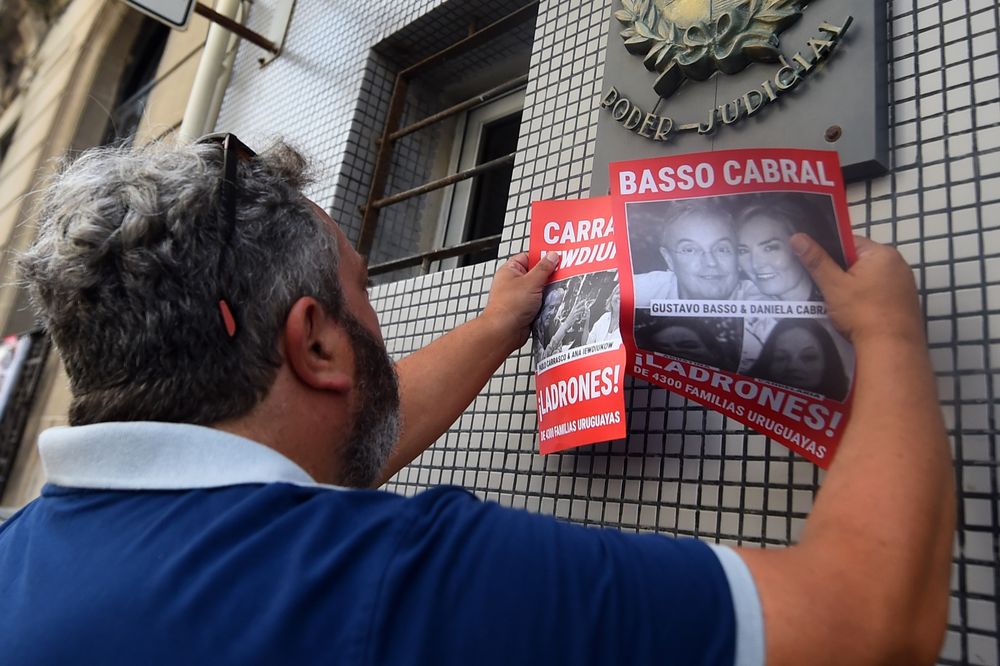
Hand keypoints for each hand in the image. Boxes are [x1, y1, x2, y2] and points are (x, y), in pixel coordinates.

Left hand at [482, 252, 559, 352]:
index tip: (555, 257)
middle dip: (548, 275)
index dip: (542, 256)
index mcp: (510, 270)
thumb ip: (544, 268)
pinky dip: (547, 302)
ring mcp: (520, 296)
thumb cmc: (508, 306)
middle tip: (560, 274)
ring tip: (555, 289)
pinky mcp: (526, 309)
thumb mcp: (531, 282)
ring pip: (540, 289)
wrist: (504, 331)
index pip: (528, 256)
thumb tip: (551, 257)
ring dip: (548, 290)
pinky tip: (552, 302)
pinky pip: (540, 302)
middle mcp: (514, 282)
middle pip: (536, 273)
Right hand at [791, 234, 923, 345]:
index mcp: (882, 253)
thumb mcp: (833, 285)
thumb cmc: (862, 313)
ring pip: (870, 279)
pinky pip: (880, 293)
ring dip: (855, 288)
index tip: (818, 270)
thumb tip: (797, 237)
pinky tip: (857, 314)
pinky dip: (868, 300)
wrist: (891, 349)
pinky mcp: (906, 303)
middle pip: (860, 261)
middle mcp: (898, 263)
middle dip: (842, 273)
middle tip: (825, 288)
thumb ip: (816, 260)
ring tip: (839, 304)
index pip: (849, 242)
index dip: (829, 254)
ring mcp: (905, 284)